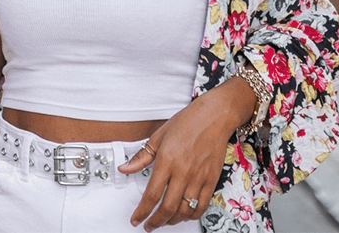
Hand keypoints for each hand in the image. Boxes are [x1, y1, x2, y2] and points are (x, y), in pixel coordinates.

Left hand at [117, 83, 249, 229]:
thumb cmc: (187, 122)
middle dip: (155, 221)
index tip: (136, 219)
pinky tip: (184, 215)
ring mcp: (199, 177)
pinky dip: (192, 214)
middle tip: (148, 225)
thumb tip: (124, 169)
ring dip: (172, 220)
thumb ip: (141, 157)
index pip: (151, 194)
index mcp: (166, 160)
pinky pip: (202, 204)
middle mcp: (183, 171)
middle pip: (167, 207)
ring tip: (164, 221)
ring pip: (185, 209)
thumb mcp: (158, 137)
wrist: (214, 116)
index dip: (142, 211)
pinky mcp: (212, 179)